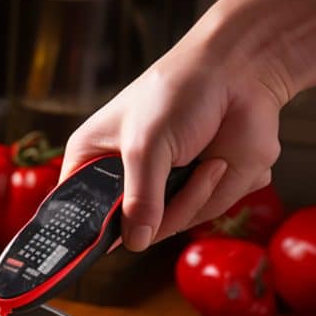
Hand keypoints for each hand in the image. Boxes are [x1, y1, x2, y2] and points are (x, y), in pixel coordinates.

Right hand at [61, 19, 290, 250]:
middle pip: (130, 230)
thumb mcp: (145, 144)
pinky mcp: (199, 192)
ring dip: (197, 194)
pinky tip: (221, 160)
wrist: (239, 73)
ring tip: (204, 158)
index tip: (98, 241)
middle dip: (159, 209)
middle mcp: (125, 182)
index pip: (76, 212)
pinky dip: (222, 190)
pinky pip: (207, 215)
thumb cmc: (179, 91)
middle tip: (174, 169)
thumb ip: (139, 198)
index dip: (85, 231)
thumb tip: (135, 241)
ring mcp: (164, 190)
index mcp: (92, 163)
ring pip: (173, 226)